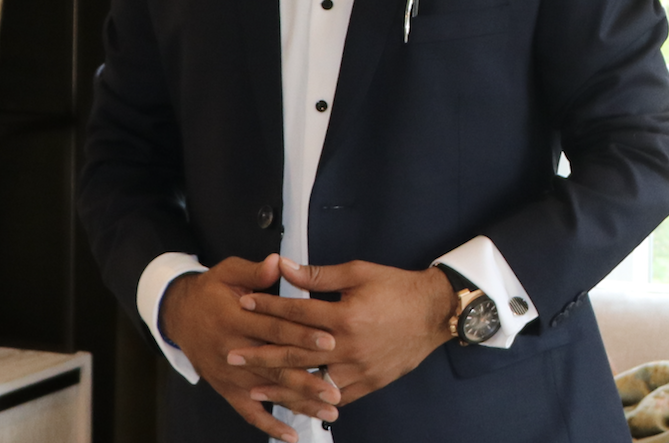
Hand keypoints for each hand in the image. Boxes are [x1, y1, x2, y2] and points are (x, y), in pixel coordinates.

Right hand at [160, 254, 343, 441]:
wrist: (178, 314)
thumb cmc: (209, 291)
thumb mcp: (227, 272)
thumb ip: (254, 271)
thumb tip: (279, 263)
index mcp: (234, 317)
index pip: (273, 328)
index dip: (301, 334)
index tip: (329, 340)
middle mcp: (231, 348)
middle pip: (275, 364)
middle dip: (307, 377)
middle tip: (335, 387)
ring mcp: (228, 373)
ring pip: (268, 390)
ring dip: (299, 403)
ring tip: (328, 411)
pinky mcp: (225, 387)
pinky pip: (248, 411)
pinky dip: (270, 424)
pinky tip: (292, 435)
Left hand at [227, 257, 456, 408]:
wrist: (435, 313)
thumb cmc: (397, 288)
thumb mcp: (357, 272)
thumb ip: (318, 274)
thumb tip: (284, 266)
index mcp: (344, 316)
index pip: (296, 312)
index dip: (267, 306)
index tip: (243, 304)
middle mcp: (349, 347)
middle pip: (296, 352)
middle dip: (261, 354)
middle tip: (233, 355)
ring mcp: (360, 369)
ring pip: (312, 381)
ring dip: (281, 385)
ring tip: (253, 387)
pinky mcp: (370, 383)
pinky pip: (336, 396)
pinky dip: (313, 400)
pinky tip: (294, 402)